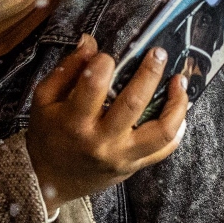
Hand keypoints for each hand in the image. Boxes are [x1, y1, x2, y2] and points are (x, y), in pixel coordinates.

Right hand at [26, 34, 188, 215]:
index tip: (108, 55)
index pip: (94, 86)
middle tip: (158, 53)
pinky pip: (164, 149)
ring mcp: (121, 156)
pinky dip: (177, 128)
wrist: (49, 180)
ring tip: (179, 81)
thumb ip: (67, 69)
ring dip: (176, 104)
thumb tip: (90, 42)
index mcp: (74, 121)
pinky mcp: (133, 165)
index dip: (104, 63)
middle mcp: (101, 141)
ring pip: (161, 131)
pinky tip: (178, 110)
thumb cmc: (47, 134)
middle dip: (150, 73)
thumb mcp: (44, 99)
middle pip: (134, 103)